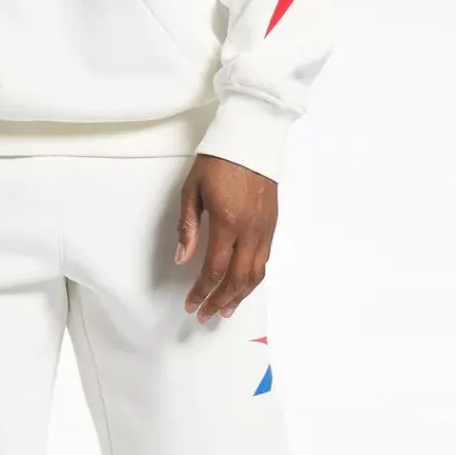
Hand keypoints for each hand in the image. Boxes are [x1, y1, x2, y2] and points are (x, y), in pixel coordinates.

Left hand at [176, 155, 276, 321]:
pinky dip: (253, 280)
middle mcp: (250, 231)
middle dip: (219, 301)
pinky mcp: (273, 225)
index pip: (214, 269)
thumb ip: (187, 227)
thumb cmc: (218, 161)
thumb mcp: (192, 190)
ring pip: (256, 274)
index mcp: (228, 222)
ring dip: (240, 296)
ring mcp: (265, 229)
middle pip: (237, 279)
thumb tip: (182, 259)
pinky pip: (265, 261)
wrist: (252, 139)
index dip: (201, 291)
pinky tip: (243, 287)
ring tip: (225, 310)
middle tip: (204, 315)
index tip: (190, 304)